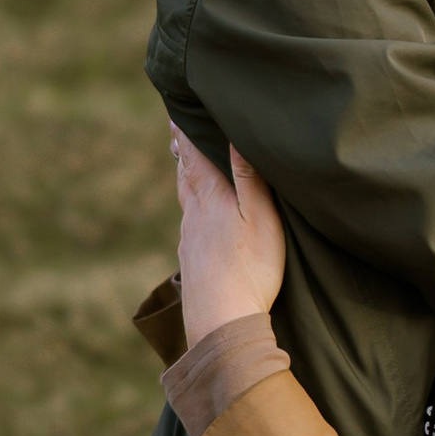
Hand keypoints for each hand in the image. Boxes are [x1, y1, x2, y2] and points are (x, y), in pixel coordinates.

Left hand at [172, 126, 287, 343]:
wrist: (222, 322)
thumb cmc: (250, 268)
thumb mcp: (260, 216)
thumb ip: (249, 176)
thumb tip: (236, 134)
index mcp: (209, 199)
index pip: (192, 157)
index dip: (184, 134)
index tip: (175, 114)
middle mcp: (193, 216)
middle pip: (184, 176)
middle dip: (181, 153)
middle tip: (174, 133)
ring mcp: (190, 242)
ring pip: (186, 203)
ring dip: (185, 181)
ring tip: (184, 169)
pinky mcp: (193, 264)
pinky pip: (190, 229)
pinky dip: (191, 213)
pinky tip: (196, 223)